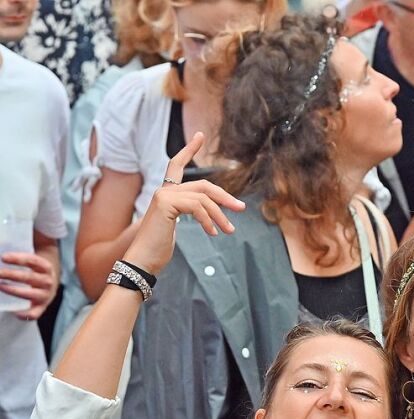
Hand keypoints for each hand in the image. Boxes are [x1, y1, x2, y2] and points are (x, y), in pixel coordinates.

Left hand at [0, 251, 57, 319]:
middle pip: (29, 277)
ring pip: (29, 294)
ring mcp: (46, 295)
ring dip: (13, 290)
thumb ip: (17, 258)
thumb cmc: (34, 270)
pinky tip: (15, 313)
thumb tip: (0, 256)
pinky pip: (35, 313)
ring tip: (0, 286)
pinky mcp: (42, 307)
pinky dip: (26, 314)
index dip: (18, 259)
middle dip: (10, 274)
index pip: (32, 260)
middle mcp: (48, 281)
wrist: (50, 282)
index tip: (3, 257)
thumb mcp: (31, 262)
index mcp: (46, 267)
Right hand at [123, 131, 244, 275]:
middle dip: (224, 197)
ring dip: (220, 215)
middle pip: (203, 185)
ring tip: (229, 230)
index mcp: (166, 193)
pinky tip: (213, 233)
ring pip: (204, 198)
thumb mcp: (176, 227)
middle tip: (241, 208)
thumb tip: (210, 216)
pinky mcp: (165, 203)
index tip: (200, 135)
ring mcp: (163, 195)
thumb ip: (188, 215)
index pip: (177, 165)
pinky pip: (197, 206)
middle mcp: (164, 190)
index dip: (189, 149)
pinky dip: (209, 220)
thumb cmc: (158, 248)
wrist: (143, 259)